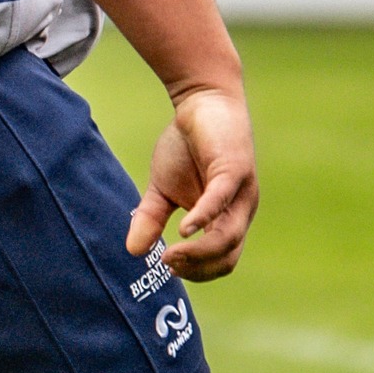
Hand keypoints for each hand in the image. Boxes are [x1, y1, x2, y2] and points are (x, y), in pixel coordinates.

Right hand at [128, 87, 257, 280]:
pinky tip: (184, 229)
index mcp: (227, 219)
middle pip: (227, 257)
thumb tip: (133, 252)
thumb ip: (150, 219)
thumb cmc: (187, 145)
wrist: (201, 101)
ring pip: (227, 237)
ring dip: (197, 252)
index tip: (166, 266)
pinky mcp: (233, 170)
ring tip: (169, 254)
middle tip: (167, 264)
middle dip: (196, 268)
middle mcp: (240, 211)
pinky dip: (202, 218)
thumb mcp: (163, 188)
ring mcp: (240, 192)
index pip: (220, 261)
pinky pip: (220, 201)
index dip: (195, 271)